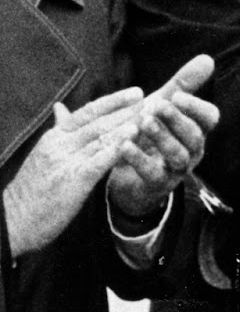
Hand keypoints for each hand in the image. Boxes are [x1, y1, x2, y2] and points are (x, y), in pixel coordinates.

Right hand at [3, 86, 142, 256]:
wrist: (14, 220)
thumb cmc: (32, 190)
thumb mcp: (44, 154)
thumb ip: (58, 131)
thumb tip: (60, 107)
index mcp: (54, 137)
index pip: (87, 112)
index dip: (113, 101)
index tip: (136, 92)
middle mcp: (60, 144)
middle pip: (97, 121)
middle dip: (126, 109)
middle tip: (152, 99)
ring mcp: (65, 161)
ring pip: (100, 138)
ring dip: (126, 125)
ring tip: (149, 115)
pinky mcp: (72, 180)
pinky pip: (97, 161)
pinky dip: (115, 149)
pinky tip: (132, 140)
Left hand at [107, 54, 218, 222]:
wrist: (129, 175)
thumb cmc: (151, 135)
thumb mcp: (164, 107)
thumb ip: (183, 84)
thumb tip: (208, 58)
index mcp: (195, 130)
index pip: (209, 118)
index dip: (196, 107)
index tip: (177, 95)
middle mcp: (191, 151)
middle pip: (194, 136)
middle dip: (177, 120)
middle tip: (156, 105)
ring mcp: (176, 170)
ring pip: (178, 156)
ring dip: (162, 137)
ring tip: (143, 122)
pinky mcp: (157, 185)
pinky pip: (153, 174)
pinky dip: (139, 159)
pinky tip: (125, 144)